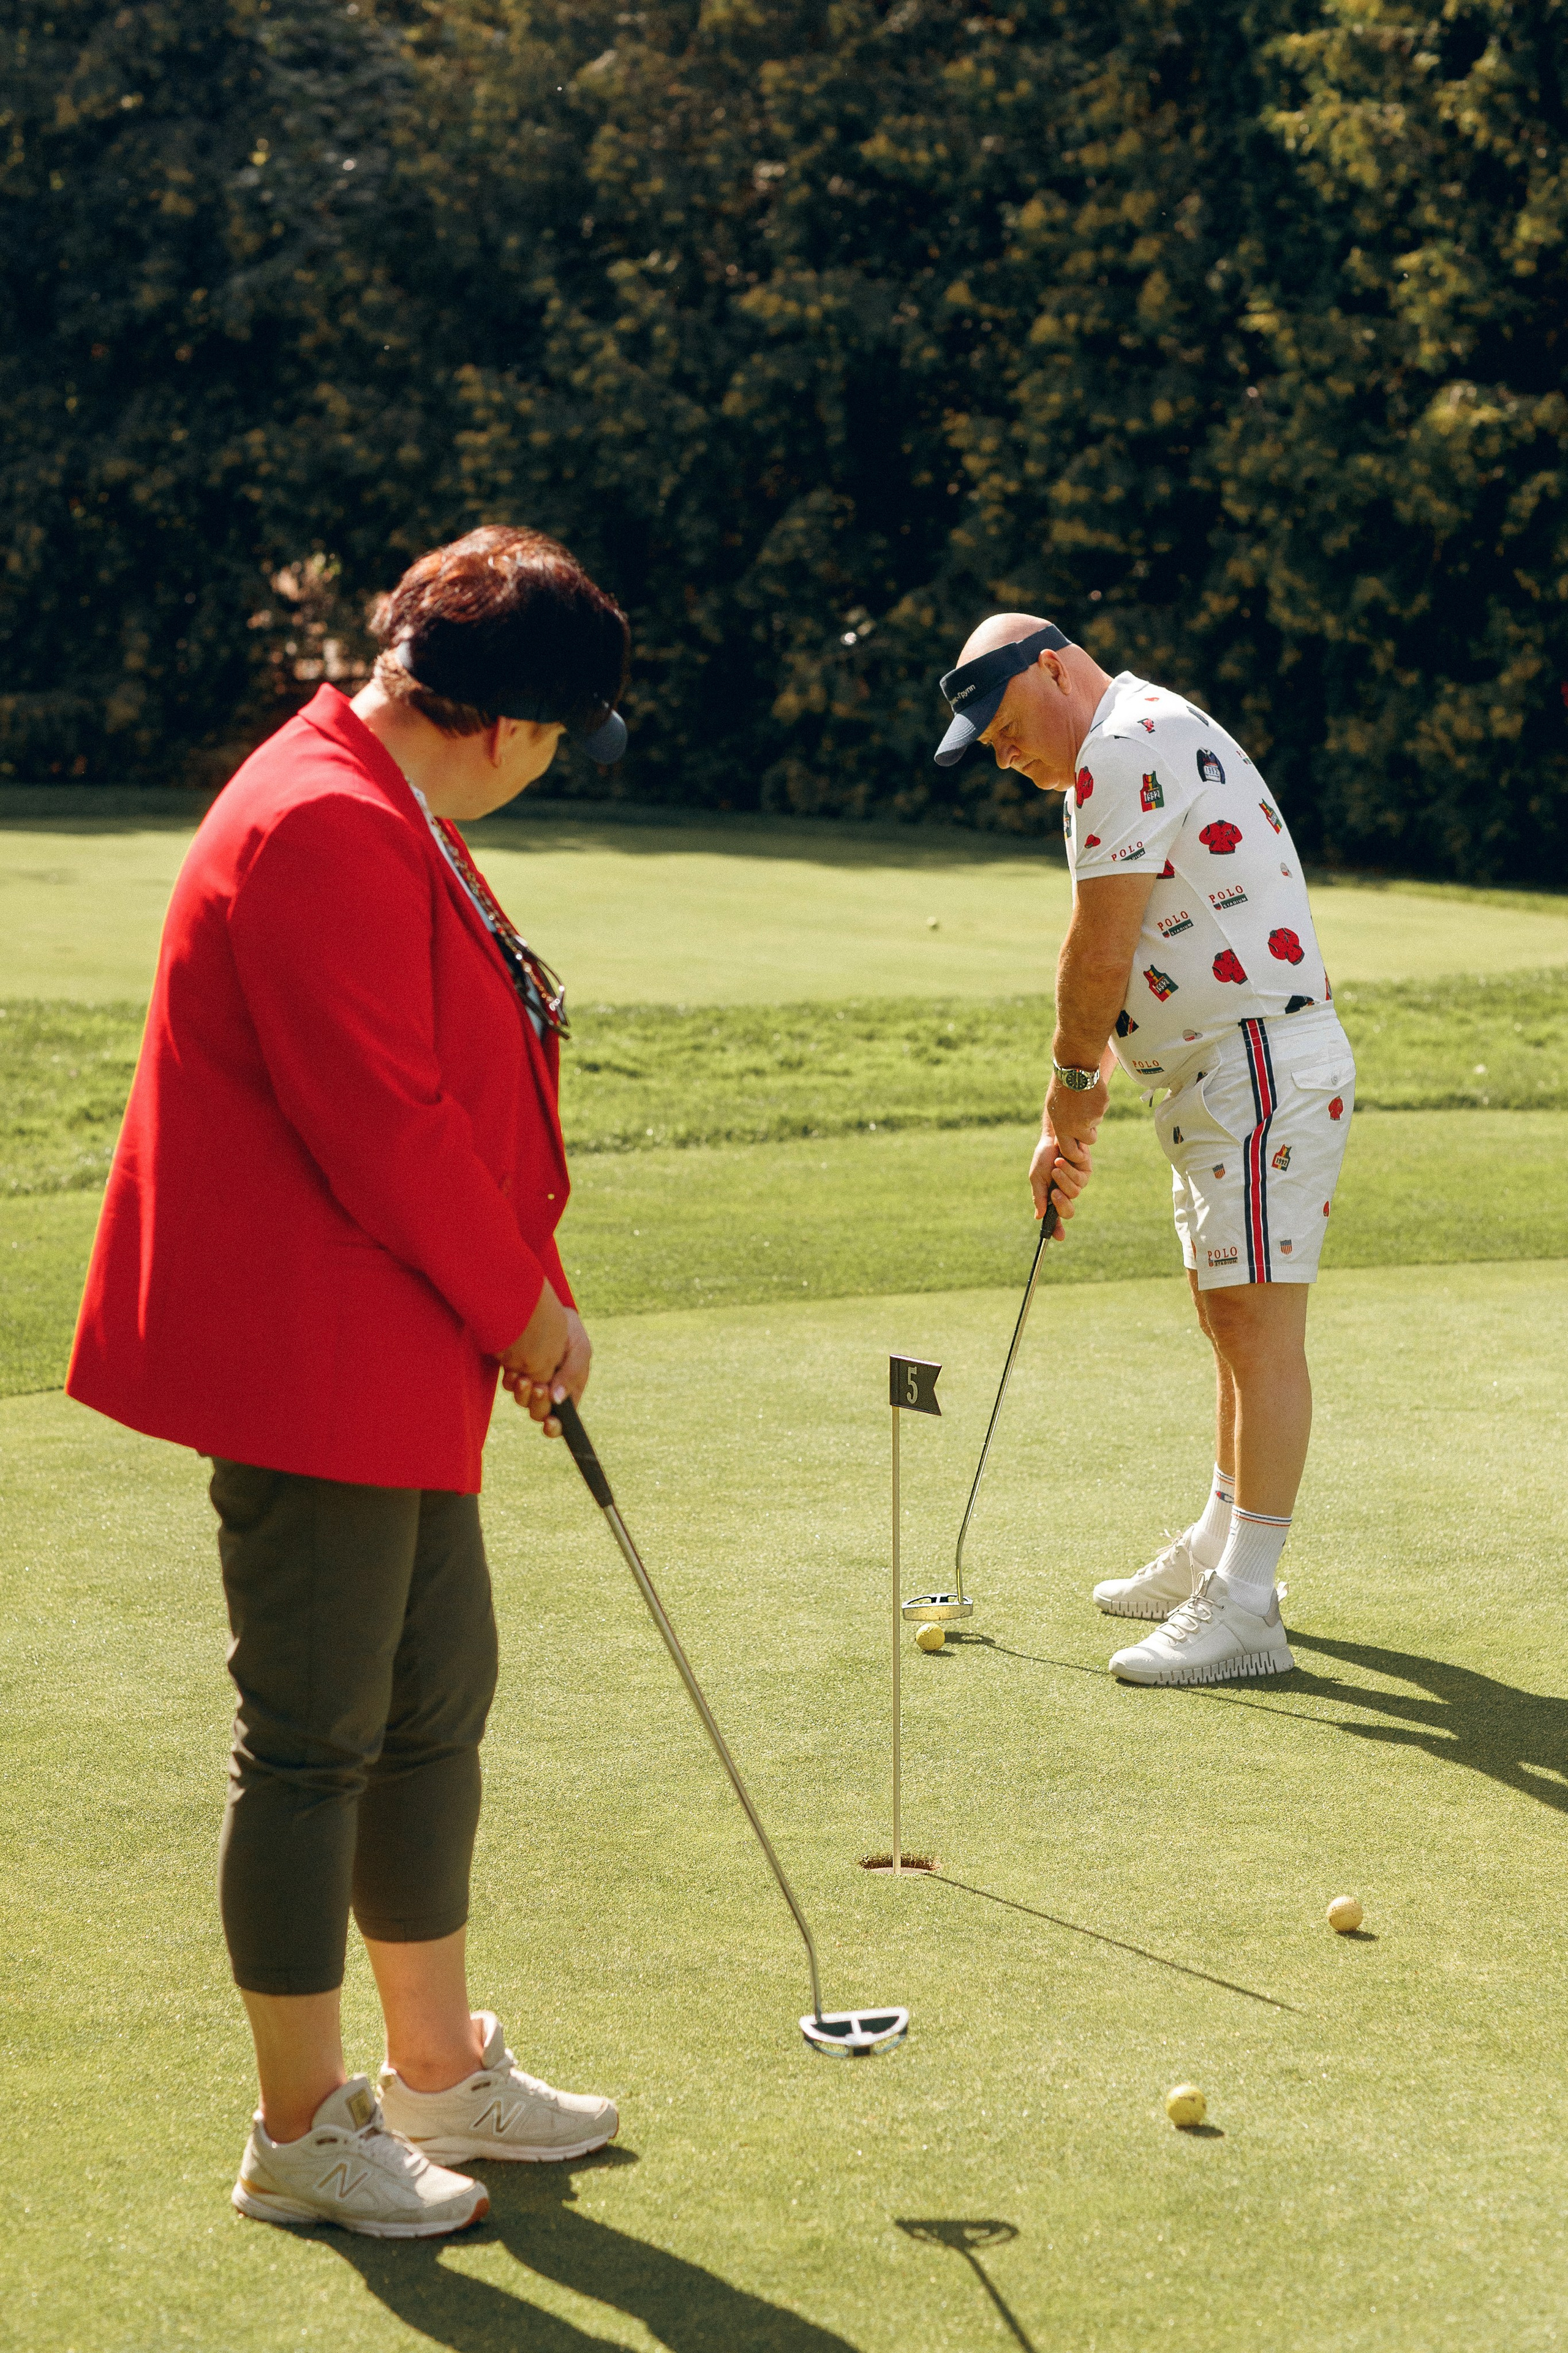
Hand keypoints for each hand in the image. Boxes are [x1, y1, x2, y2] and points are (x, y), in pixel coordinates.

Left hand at [500, 1292, 590, 1437]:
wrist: (552, 1309)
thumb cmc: (572, 1333)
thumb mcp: (580, 1351)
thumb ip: (572, 1376)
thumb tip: (558, 1400)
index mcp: (568, 1392)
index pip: (562, 1420)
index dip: (554, 1427)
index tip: (549, 1422)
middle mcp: (548, 1392)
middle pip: (540, 1413)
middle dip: (537, 1404)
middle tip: (538, 1388)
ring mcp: (532, 1383)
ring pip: (523, 1401)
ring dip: (523, 1394)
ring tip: (523, 1378)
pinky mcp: (516, 1371)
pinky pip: (511, 1385)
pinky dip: (511, 1382)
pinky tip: (513, 1371)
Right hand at [1031, 1075, 1105, 1226]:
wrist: (1053, 1136)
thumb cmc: (1043, 1156)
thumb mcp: (1036, 1177)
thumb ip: (1039, 1196)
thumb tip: (1038, 1217)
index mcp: (1052, 1196)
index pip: (1055, 1217)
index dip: (1056, 1229)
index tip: (1058, 1238)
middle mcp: (1065, 1192)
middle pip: (1068, 1211)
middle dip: (1061, 1203)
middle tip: (1054, 1194)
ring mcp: (1077, 1184)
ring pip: (1074, 1193)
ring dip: (1063, 1179)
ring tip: (1056, 1165)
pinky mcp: (1086, 1172)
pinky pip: (1080, 1179)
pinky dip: (1069, 1170)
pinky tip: (1063, 1159)